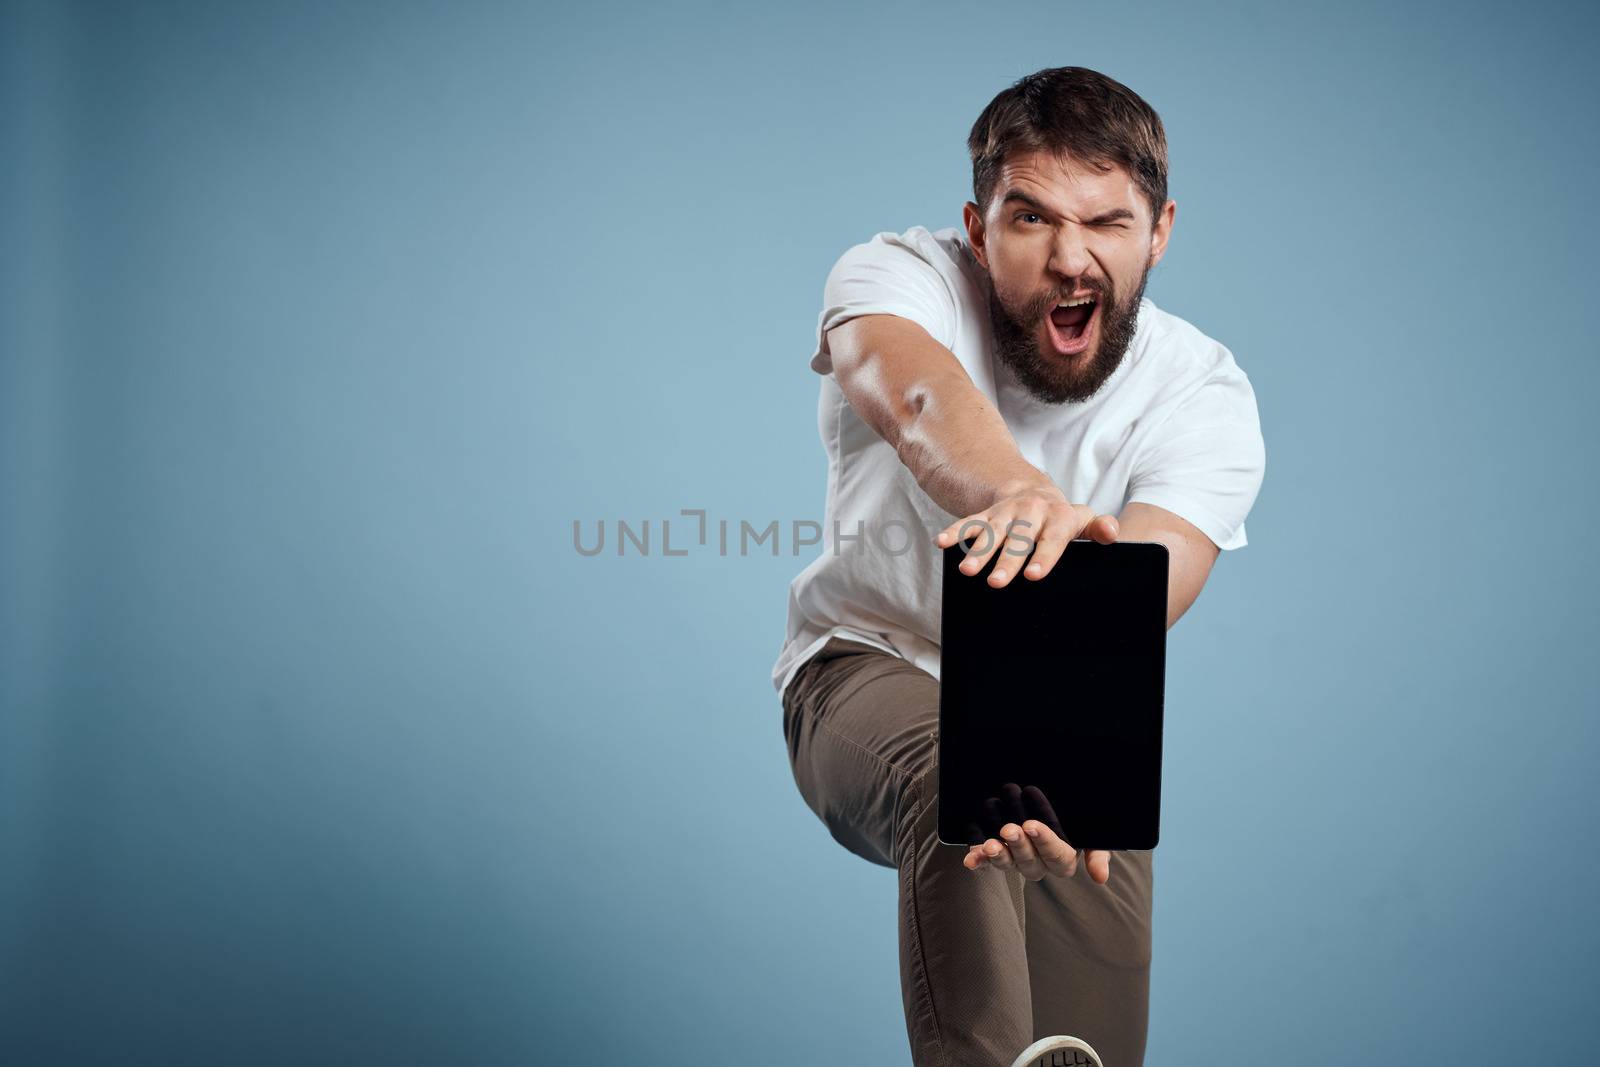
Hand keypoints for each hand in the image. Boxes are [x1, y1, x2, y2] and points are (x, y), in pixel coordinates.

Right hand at [934, 481, 1118, 588]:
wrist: (1035, 493)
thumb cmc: (1061, 519)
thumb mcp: (1082, 521)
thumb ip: (1098, 529)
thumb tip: (1112, 532)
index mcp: (1058, 516)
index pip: (1051, 539)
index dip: (1044, 556)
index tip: (1034, 575)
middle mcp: (1030, 512)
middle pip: (1018, 539)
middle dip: (1006, 560)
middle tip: (997, 583)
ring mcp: (1005, 513)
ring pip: (991, 533)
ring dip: (978, 551)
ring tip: (968, 571)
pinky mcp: (986, 514)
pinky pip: (969, 523)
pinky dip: (954, 532)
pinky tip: (941, 543)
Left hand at [962, 819, 1113, 884]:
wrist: (1053, 803)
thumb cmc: (1076, 821)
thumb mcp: (1093, 834)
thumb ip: (1098, 853)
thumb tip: (1100, 878)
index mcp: (1063, 859)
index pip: (1057, 857)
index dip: (1044, 842)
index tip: (1032, 825)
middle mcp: (1039, 863)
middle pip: (1030, 862)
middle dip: (1019, 846)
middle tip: (1010, 828)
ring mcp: (1016, 860)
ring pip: (1008, 864)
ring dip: (998, 856)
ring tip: (991, 844)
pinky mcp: (997, 854)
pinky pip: (987, 861)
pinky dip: (978, 859)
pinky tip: (971, 859)